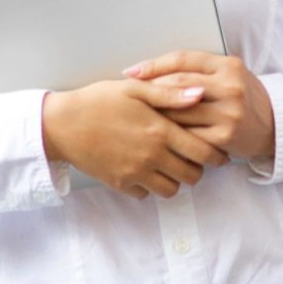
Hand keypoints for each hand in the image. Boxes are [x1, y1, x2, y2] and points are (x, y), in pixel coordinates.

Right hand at [42, 80, 229, 197]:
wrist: (62, 123)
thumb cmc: (99, 101)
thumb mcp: (136, 89)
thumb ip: (171, 94)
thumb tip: (201, 94)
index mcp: (160, 131)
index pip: (203, 152)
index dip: (217, 156)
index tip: (219, 154)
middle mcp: (151, 156)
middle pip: (192, 176)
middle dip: (198, 169)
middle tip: (193, 158)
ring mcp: (135, 173)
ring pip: (172, 190)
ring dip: (176, 179)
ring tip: (170, 164)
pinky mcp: (120, 183)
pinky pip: (146, 194)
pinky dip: (151, 186)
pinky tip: (147, 169)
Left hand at [124, 51, 275, 159]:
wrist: (273, 126)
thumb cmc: (243, 97)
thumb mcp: (227, 75)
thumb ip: (197, 70)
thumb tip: (150, 71)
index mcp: (228, 66)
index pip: (183, 59)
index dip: (154, 65)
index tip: (131, 72)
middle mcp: (230, 87)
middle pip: (178, 84)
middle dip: (150, 89)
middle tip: (129, 95)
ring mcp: (228, 113)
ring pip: (180, 110)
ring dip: (156, 113)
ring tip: (138, 114)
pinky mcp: (224, 137)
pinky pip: (188, 134)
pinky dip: (171, 133)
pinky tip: (157, 134)